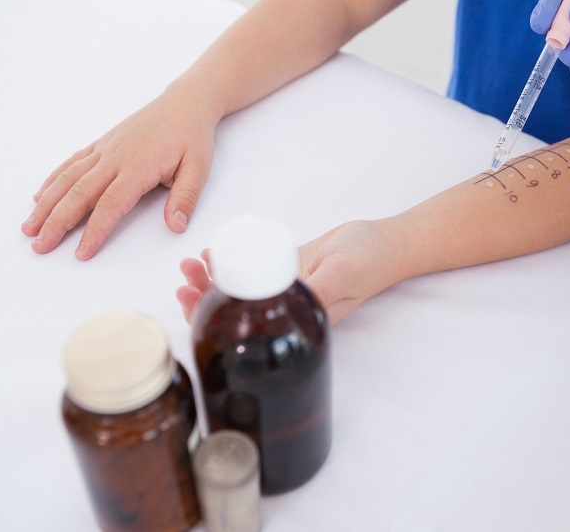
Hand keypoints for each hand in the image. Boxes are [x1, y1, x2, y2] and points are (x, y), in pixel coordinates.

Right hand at [21, 89, 216, 259]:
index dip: (94, 230)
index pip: (110, 204)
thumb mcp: (198, 169)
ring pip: (68, 179)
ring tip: (29, 227)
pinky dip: (53, 180)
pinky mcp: (101, 144)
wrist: (183, 104)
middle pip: (79, 194)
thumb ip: (185, 198)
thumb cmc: (191, 138)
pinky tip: (40, 197)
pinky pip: (71, 163)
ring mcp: (104, 150)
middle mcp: (114, 158)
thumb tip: (175, 226)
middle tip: (39, 246)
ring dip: (46, 204)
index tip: (81, 253)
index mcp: (138, 167)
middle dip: (57, 222)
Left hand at [178, 219, 409, 324]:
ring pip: (239, 288)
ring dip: (212, 279)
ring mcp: (284, 286)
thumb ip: (317, 289)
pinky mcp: (287, 267)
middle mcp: (285, 308)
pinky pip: (252, 267)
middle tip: (185, 278)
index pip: (246, 328)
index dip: (214, 320)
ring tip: (191, 263)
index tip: (190, 304)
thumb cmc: (368, 260)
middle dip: (204, 297)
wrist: (385, 242)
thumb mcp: (341, 274)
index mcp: (294, 320)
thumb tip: (278, 305)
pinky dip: (230, 262)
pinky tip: (213, 254)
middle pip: (236, 310)